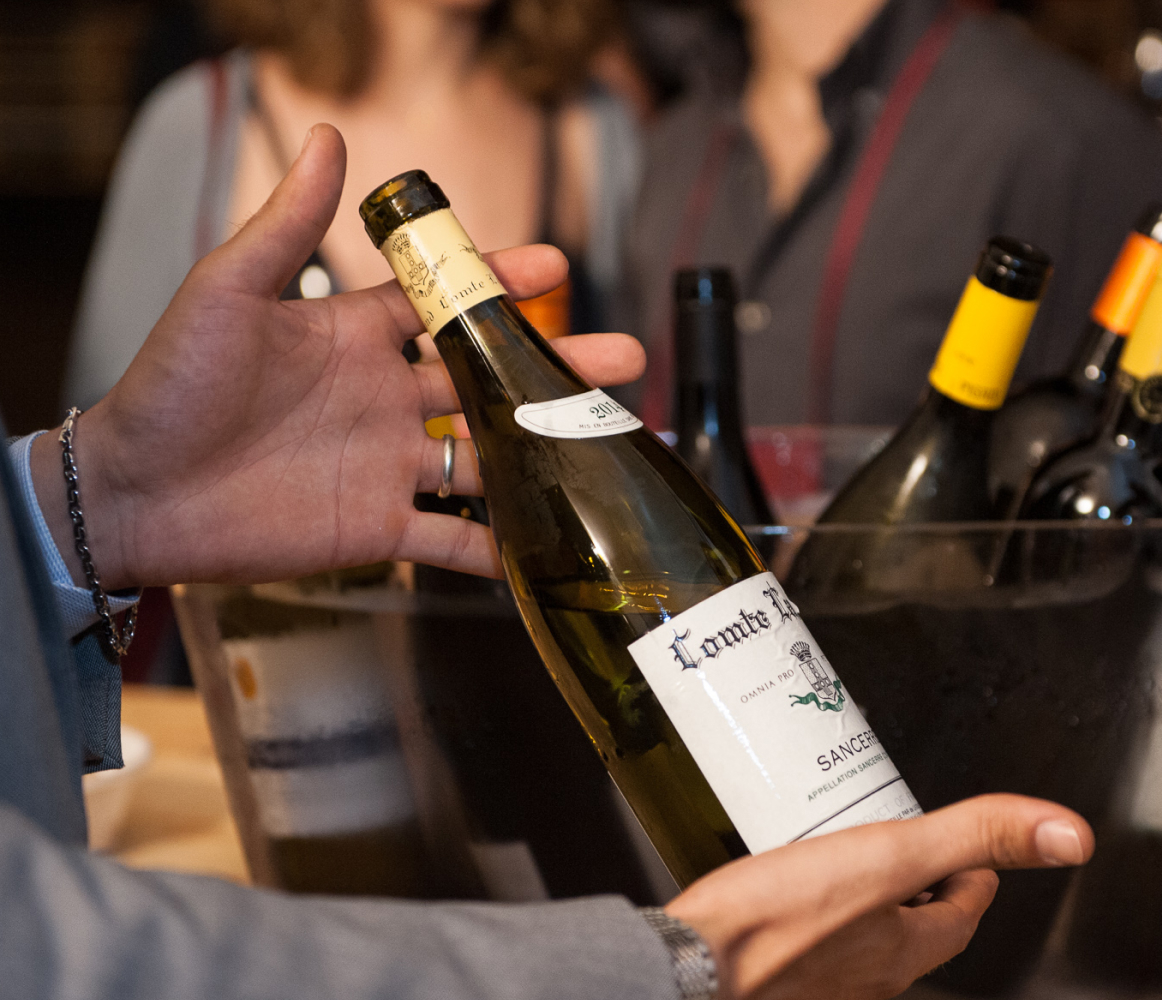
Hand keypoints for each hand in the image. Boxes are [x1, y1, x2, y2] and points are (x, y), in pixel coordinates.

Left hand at [34, 124, 643, 589]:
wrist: (135, 492)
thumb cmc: (172, 384)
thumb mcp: (227, 291)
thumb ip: (287, 225)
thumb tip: (329, 138)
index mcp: (355, 336)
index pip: (444, 303)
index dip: (498, 282)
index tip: (553, 264)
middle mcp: (385, 398)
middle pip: (489, 379)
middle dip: (557, 368)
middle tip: (622, 358)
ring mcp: (388, 464)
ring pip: (490, 456)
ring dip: (547, 451)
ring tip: (610, 443)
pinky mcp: (378, 526)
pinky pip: (452, 540)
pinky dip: (498, 549)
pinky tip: (549, 545)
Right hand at [666, 794, 1092, 999]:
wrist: (688, 969)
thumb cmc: (774, 921)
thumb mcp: (891, 857)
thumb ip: (975, 836)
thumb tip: (1068, 835)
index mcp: (907, 948)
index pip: (966, 907)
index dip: (972, 869)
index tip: (968, 850)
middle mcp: (871, 977)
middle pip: (917, 926)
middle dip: (919, 883)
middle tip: (904, 842)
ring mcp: (822, 984)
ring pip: (865, 937)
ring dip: (867, 898)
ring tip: (847, 857)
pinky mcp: (779, 981)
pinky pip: (814, 945)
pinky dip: (817, 916)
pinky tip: (790, 893)